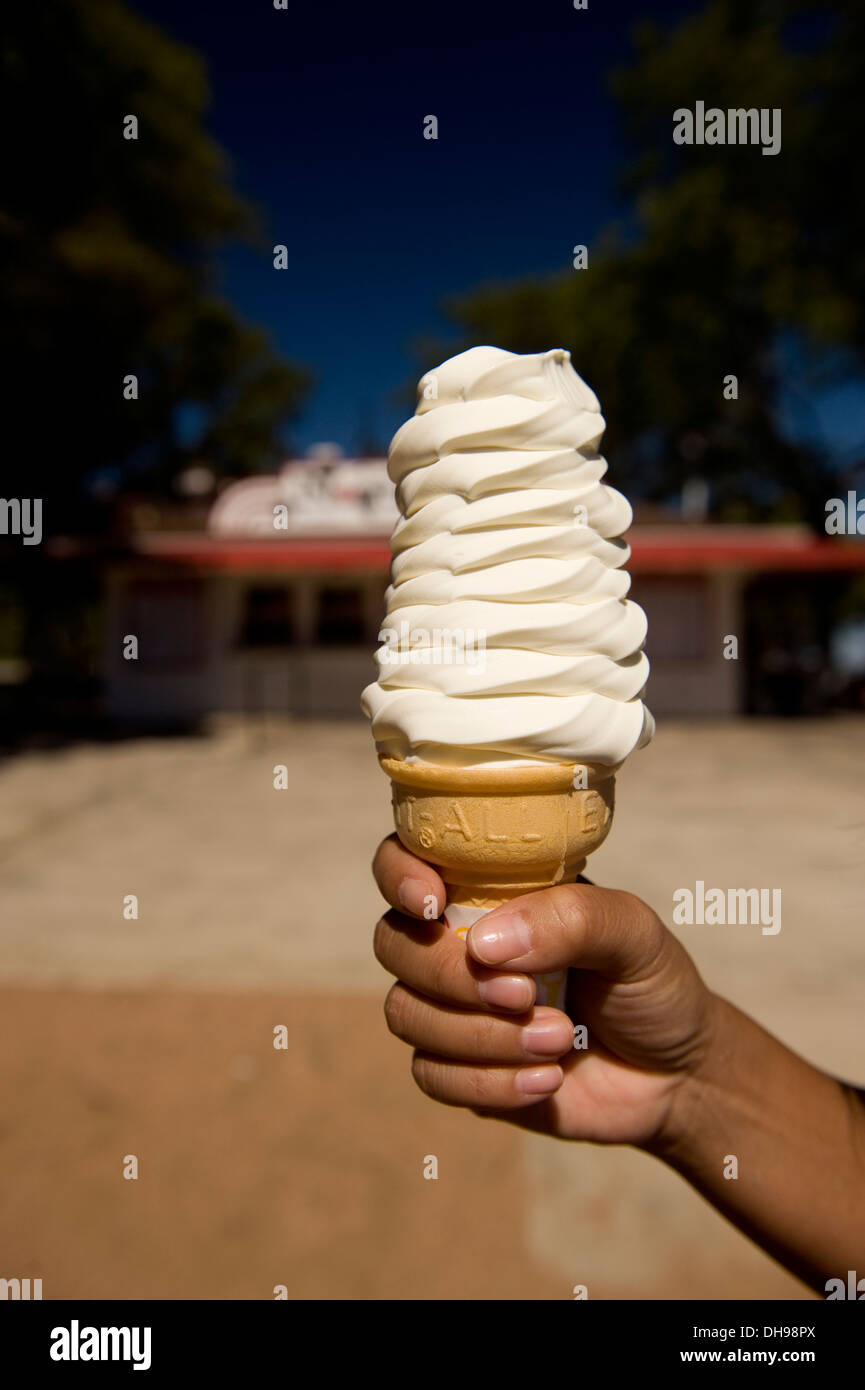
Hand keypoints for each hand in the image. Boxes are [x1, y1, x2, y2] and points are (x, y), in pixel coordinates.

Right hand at [373, 834, 718, 1149]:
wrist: (677, 1076)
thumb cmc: (652, 984)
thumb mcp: (634, 934)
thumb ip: (571, 918)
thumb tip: (487, 941)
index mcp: (491, 890)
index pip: (406, 860)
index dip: (399, 874)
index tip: (431, 903)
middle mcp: (458, 942)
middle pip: (393, 943)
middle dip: (451, 975)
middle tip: (526, 994)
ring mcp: (453, 1008)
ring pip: (406, 1013)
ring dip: (479, 1035)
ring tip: (559, 1039)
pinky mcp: (459, 1069)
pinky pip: (430, 1075)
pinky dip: (488, 1082)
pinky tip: (547, 1079)